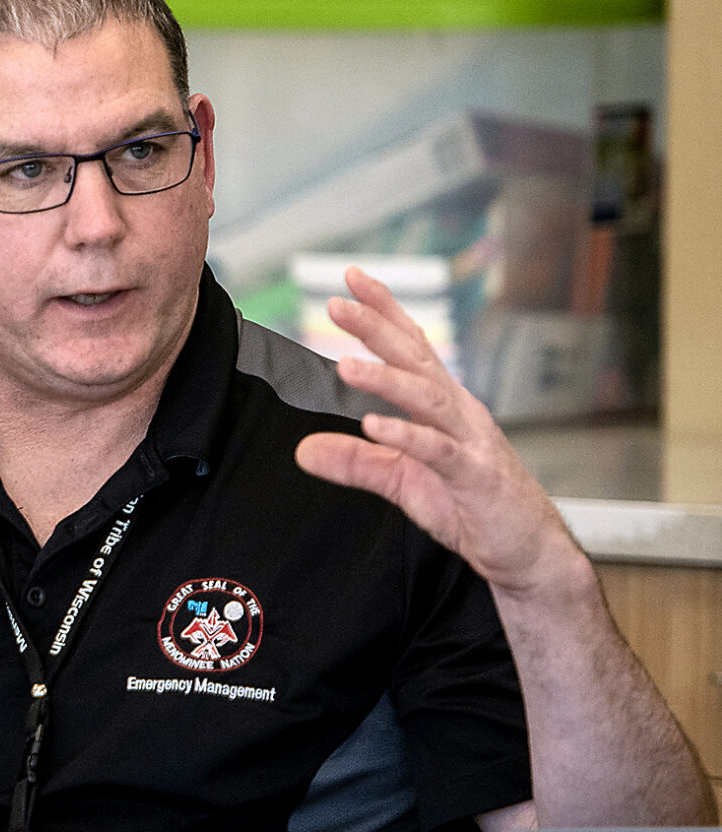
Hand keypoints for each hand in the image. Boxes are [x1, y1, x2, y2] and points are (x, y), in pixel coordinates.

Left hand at [293, 267, 591, 602]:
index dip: (385, 312)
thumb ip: (356, 462)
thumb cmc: (471, 508)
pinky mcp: (476, 476)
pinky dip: (408, 437)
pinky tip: (376, 426)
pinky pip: (439, 451)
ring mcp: (471, 441)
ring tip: (346, 366)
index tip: (351, 280)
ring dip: (386, 379)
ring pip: (428, 398)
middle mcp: (459, 413)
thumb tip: (304, 450)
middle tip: (336, 304)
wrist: (528, 551)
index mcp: (444, 406)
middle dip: (377, 327)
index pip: (413, 348)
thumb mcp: (402, 482)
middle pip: (417, 359)